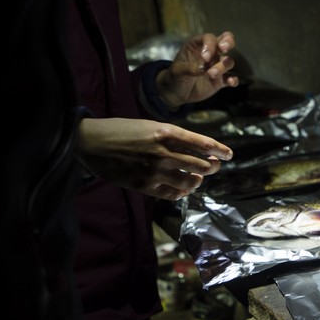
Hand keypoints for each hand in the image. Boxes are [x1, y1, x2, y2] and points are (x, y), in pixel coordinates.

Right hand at [78, 117, 233, 200]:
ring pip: (190, 182)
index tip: (229, 155)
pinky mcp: (144, 185)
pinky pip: (172, 194)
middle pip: (202, 165)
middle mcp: (163, 152)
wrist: (90, 141)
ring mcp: (154, 170)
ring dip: (197, 181)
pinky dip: (181, 192)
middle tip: (213, 166)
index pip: (203, 144)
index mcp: (166, 132)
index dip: (220, 151)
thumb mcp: (151, 125)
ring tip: (196, 178)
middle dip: (212, 167)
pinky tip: (182, 188)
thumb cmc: (122, 130)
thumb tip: (200, 150)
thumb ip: (174, 137)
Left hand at [156, 31, 238, 110]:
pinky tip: (230, 82)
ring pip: (228, 61)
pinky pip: (231, 78)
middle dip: (228, 42)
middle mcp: (210, 53)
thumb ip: (190, 68)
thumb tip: (203, 68)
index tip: (205, 57)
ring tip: (211, 74)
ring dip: (223, 66)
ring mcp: (216, 66)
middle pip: (225, 41)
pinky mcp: (221, 80)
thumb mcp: (177, 71)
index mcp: (197, 46)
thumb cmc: (175, 76)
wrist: (177, 92)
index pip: (209, 38)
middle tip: (224, 49)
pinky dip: (233, 79)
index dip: (210, 45)